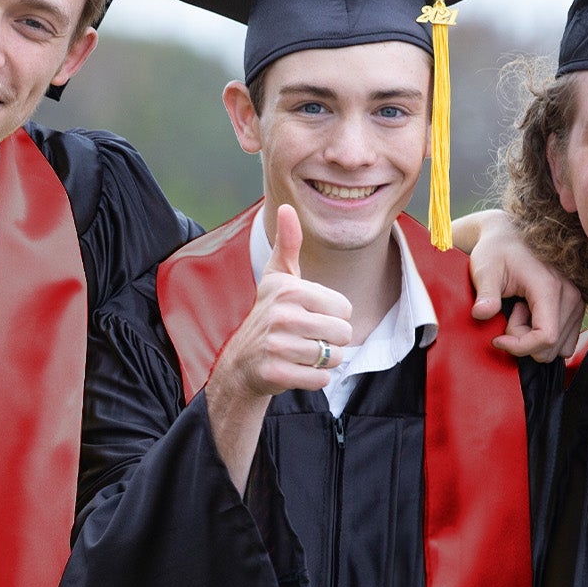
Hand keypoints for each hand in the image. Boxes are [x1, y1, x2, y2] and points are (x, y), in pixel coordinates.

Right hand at [212, 205, 353, 400]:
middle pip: (343, 333)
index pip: (345, 308)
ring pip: (334, 357)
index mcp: (289, 290)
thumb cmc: (269, 314)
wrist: (242, 361)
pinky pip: (321, 379)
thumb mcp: (277, 278)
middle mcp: (282, 316)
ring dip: (323, 360)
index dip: (333, 316)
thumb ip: (288, 244)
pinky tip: (296, 369)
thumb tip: (287, 207)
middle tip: (307, 338)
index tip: (309, 316)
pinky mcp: (276, 372)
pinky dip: (314, 378)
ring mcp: (277, 345)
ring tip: (301, 353)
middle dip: (331, 340)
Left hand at [458, 209, 583, 361]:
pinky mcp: (577, 307)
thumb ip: (485, 294)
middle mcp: (571, 295)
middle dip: (524, 340)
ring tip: (519, 310)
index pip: (546, 337)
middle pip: (550, 346)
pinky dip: (543, 335)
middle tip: (510, 312)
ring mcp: (577, 302)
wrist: (509, 237)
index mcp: (549, 288)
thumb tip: (481, 314)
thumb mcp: (485, 270)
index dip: (519, 347)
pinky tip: (530, 314)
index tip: (497, 339)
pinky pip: (564, 340)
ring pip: (557, 346)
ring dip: (533, 337)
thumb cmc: (496, 252)